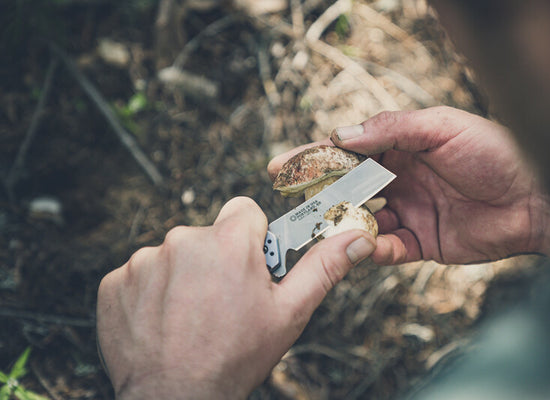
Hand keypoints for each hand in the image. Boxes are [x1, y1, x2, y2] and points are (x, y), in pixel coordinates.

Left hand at [96, 197, 374, 399]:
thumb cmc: (235, 358)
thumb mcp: (290, 313)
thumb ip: (323, 267)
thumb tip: (357, 237)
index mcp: (229, 241)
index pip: (244, 211)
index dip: (251, 239)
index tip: (250, 268)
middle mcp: (183, 240)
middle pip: (209, 235)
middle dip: (218, 260)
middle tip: (223, 303)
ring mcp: (144, 260)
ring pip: (174, 255)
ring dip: (183, 277)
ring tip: (191, 317)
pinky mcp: (114, 282)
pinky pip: (141, 275)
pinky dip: (151, 293)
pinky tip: (162, 322)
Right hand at [269, 107, 549, 265]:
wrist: (537, 199)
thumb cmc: (494, 153)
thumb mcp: (441, 127)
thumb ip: (391, 128)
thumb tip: (340, 135)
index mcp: (401, 147)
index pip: (348, 151)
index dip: (315, 157)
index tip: (282, 165)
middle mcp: (399, 180)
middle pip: (348, 188)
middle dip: (319, 196)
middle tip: (293, 204)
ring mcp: (408, 212)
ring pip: (362, 221)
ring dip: (344, 226)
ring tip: (326, 230)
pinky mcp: (421, 243)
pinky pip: (388, 249)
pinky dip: (374, 250)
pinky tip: (368, 247)